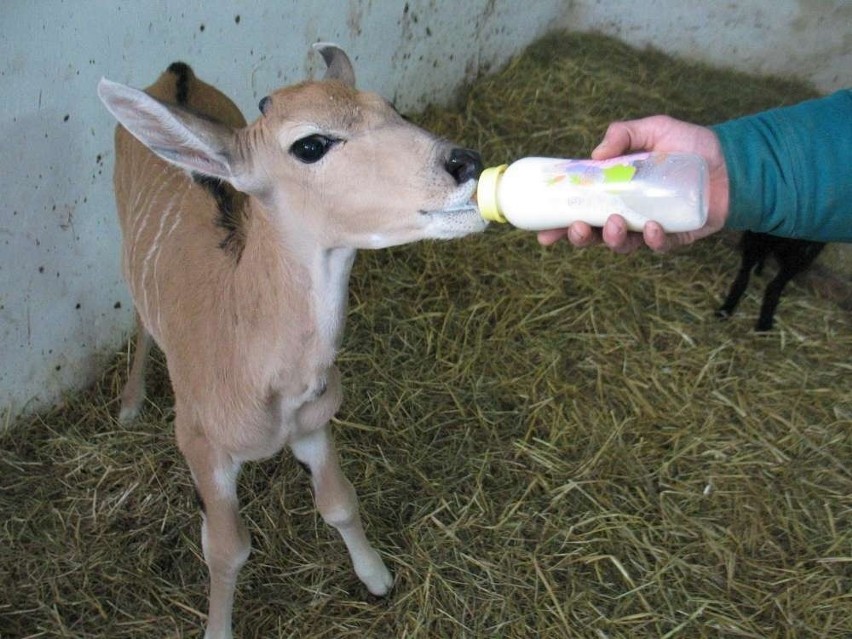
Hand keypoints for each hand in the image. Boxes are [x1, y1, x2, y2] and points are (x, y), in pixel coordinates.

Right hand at [537, 115, 729, 252]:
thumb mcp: (654, 128)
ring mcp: (649, 228)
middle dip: (579, 237)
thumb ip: (623, 134)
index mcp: (615, 191)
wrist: (733, 161)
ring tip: (612, 224)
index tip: (543, 233)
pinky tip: (653, 227)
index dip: (559, 224)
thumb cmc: (691, 146)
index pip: (580, 209)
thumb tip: (596, 154)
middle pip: (594, 235)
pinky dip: (653, 240)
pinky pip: (659, 247)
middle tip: (576, 228)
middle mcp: (627, 213)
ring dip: (611, 240)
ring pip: (622, 246)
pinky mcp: (676, 238)